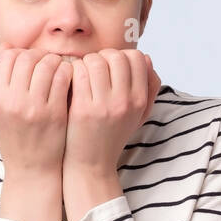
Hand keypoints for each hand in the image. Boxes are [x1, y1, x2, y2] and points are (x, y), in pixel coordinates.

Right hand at [0, 47, 72, 174]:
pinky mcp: (55, 114)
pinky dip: (68, 72)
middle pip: (27, 58)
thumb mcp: (0, 110)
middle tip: (48, 61)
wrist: (32, 170)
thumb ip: (3, 79)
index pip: (7, 58)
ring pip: (47, 65)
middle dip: (40, 55)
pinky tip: (69, 76)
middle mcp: (13, 101)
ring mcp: (35, 107)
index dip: (20, 53)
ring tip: (59, 67)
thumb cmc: (16, 137)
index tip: (30, 59)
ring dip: (56, 61)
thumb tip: (8, 46)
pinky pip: (63, 79)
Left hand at [62, 48, 160, 176]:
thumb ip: (148, 87)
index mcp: (139, 101)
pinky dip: (73, 72)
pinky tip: (72, 81)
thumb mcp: (138, 115)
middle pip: (116, 56)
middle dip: (103, 57)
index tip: (112, 67)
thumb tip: (147, 58)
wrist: (92, 165)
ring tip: (83, 74)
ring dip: (86, 63)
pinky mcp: (82, 109)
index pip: (137, 58)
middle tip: (95, 69)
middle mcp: (125, 102)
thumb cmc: (113, 136)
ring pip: (96, 61)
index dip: (123, 56)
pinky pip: (79, 73)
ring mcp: (103, 105)